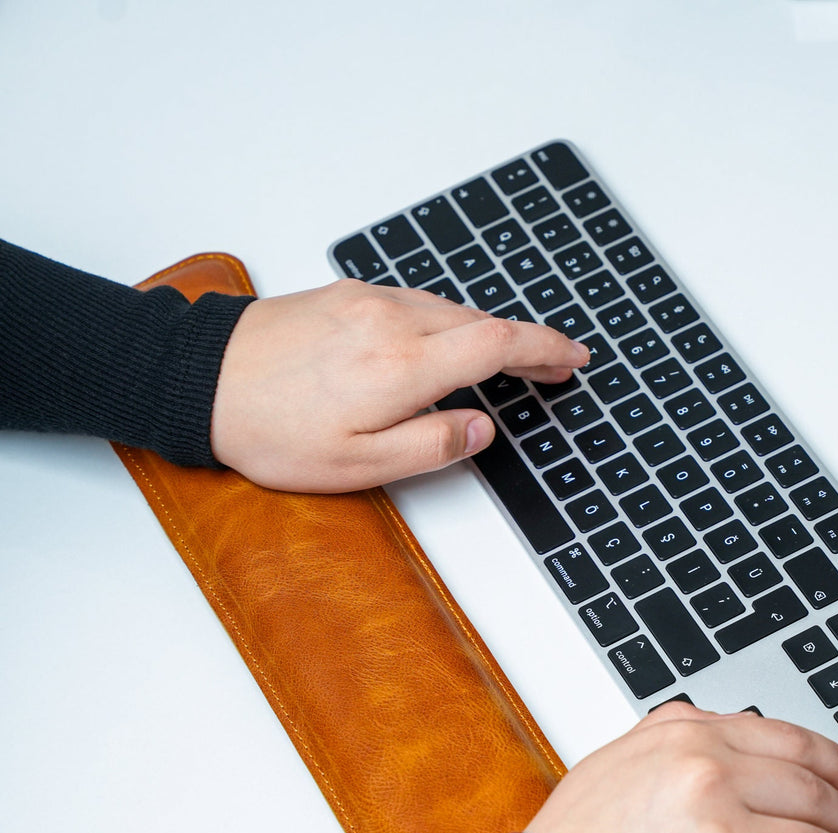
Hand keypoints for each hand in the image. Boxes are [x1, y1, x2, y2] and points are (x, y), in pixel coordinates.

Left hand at [210, 280, 588, 491]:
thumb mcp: (358, 464)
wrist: (196, 379)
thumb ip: (431, 445)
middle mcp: (393, 321)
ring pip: (450, 310)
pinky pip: (416, 302)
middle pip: (482, 322)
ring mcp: (367, 301)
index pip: (499, 345)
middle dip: (525, 344)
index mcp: (405, 365)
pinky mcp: (344, 295)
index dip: (546, 349)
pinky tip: (444, 342)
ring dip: (487, 332)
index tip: (574, 358)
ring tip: (507, 361)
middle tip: (552, 368)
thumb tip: (482, 428)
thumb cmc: (271, 429)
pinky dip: (447, 321)